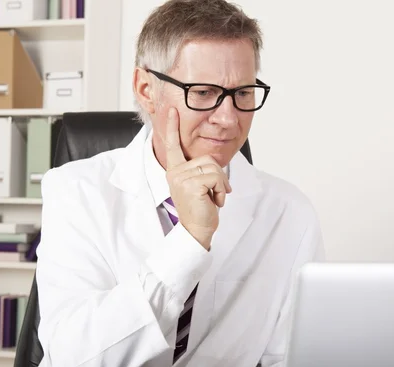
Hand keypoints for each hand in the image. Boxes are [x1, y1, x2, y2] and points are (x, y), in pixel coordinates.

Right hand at [158, 107, 231, 249]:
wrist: (197, 230)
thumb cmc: (201, 209)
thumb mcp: (199, 185)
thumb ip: (201, 170)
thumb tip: (213, 162)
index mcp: (175, 170)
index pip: (172, 145)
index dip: (171, 127)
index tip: (172, 110)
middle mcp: (175, 172)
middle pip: (208, 159)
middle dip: (219, 177)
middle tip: (213, 194)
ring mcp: (181, 177)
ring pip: (214, 167)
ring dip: (221, 185)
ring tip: (212, 198)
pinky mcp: (191, 184)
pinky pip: (217, 177)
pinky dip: (222, 190)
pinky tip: (214, 202)